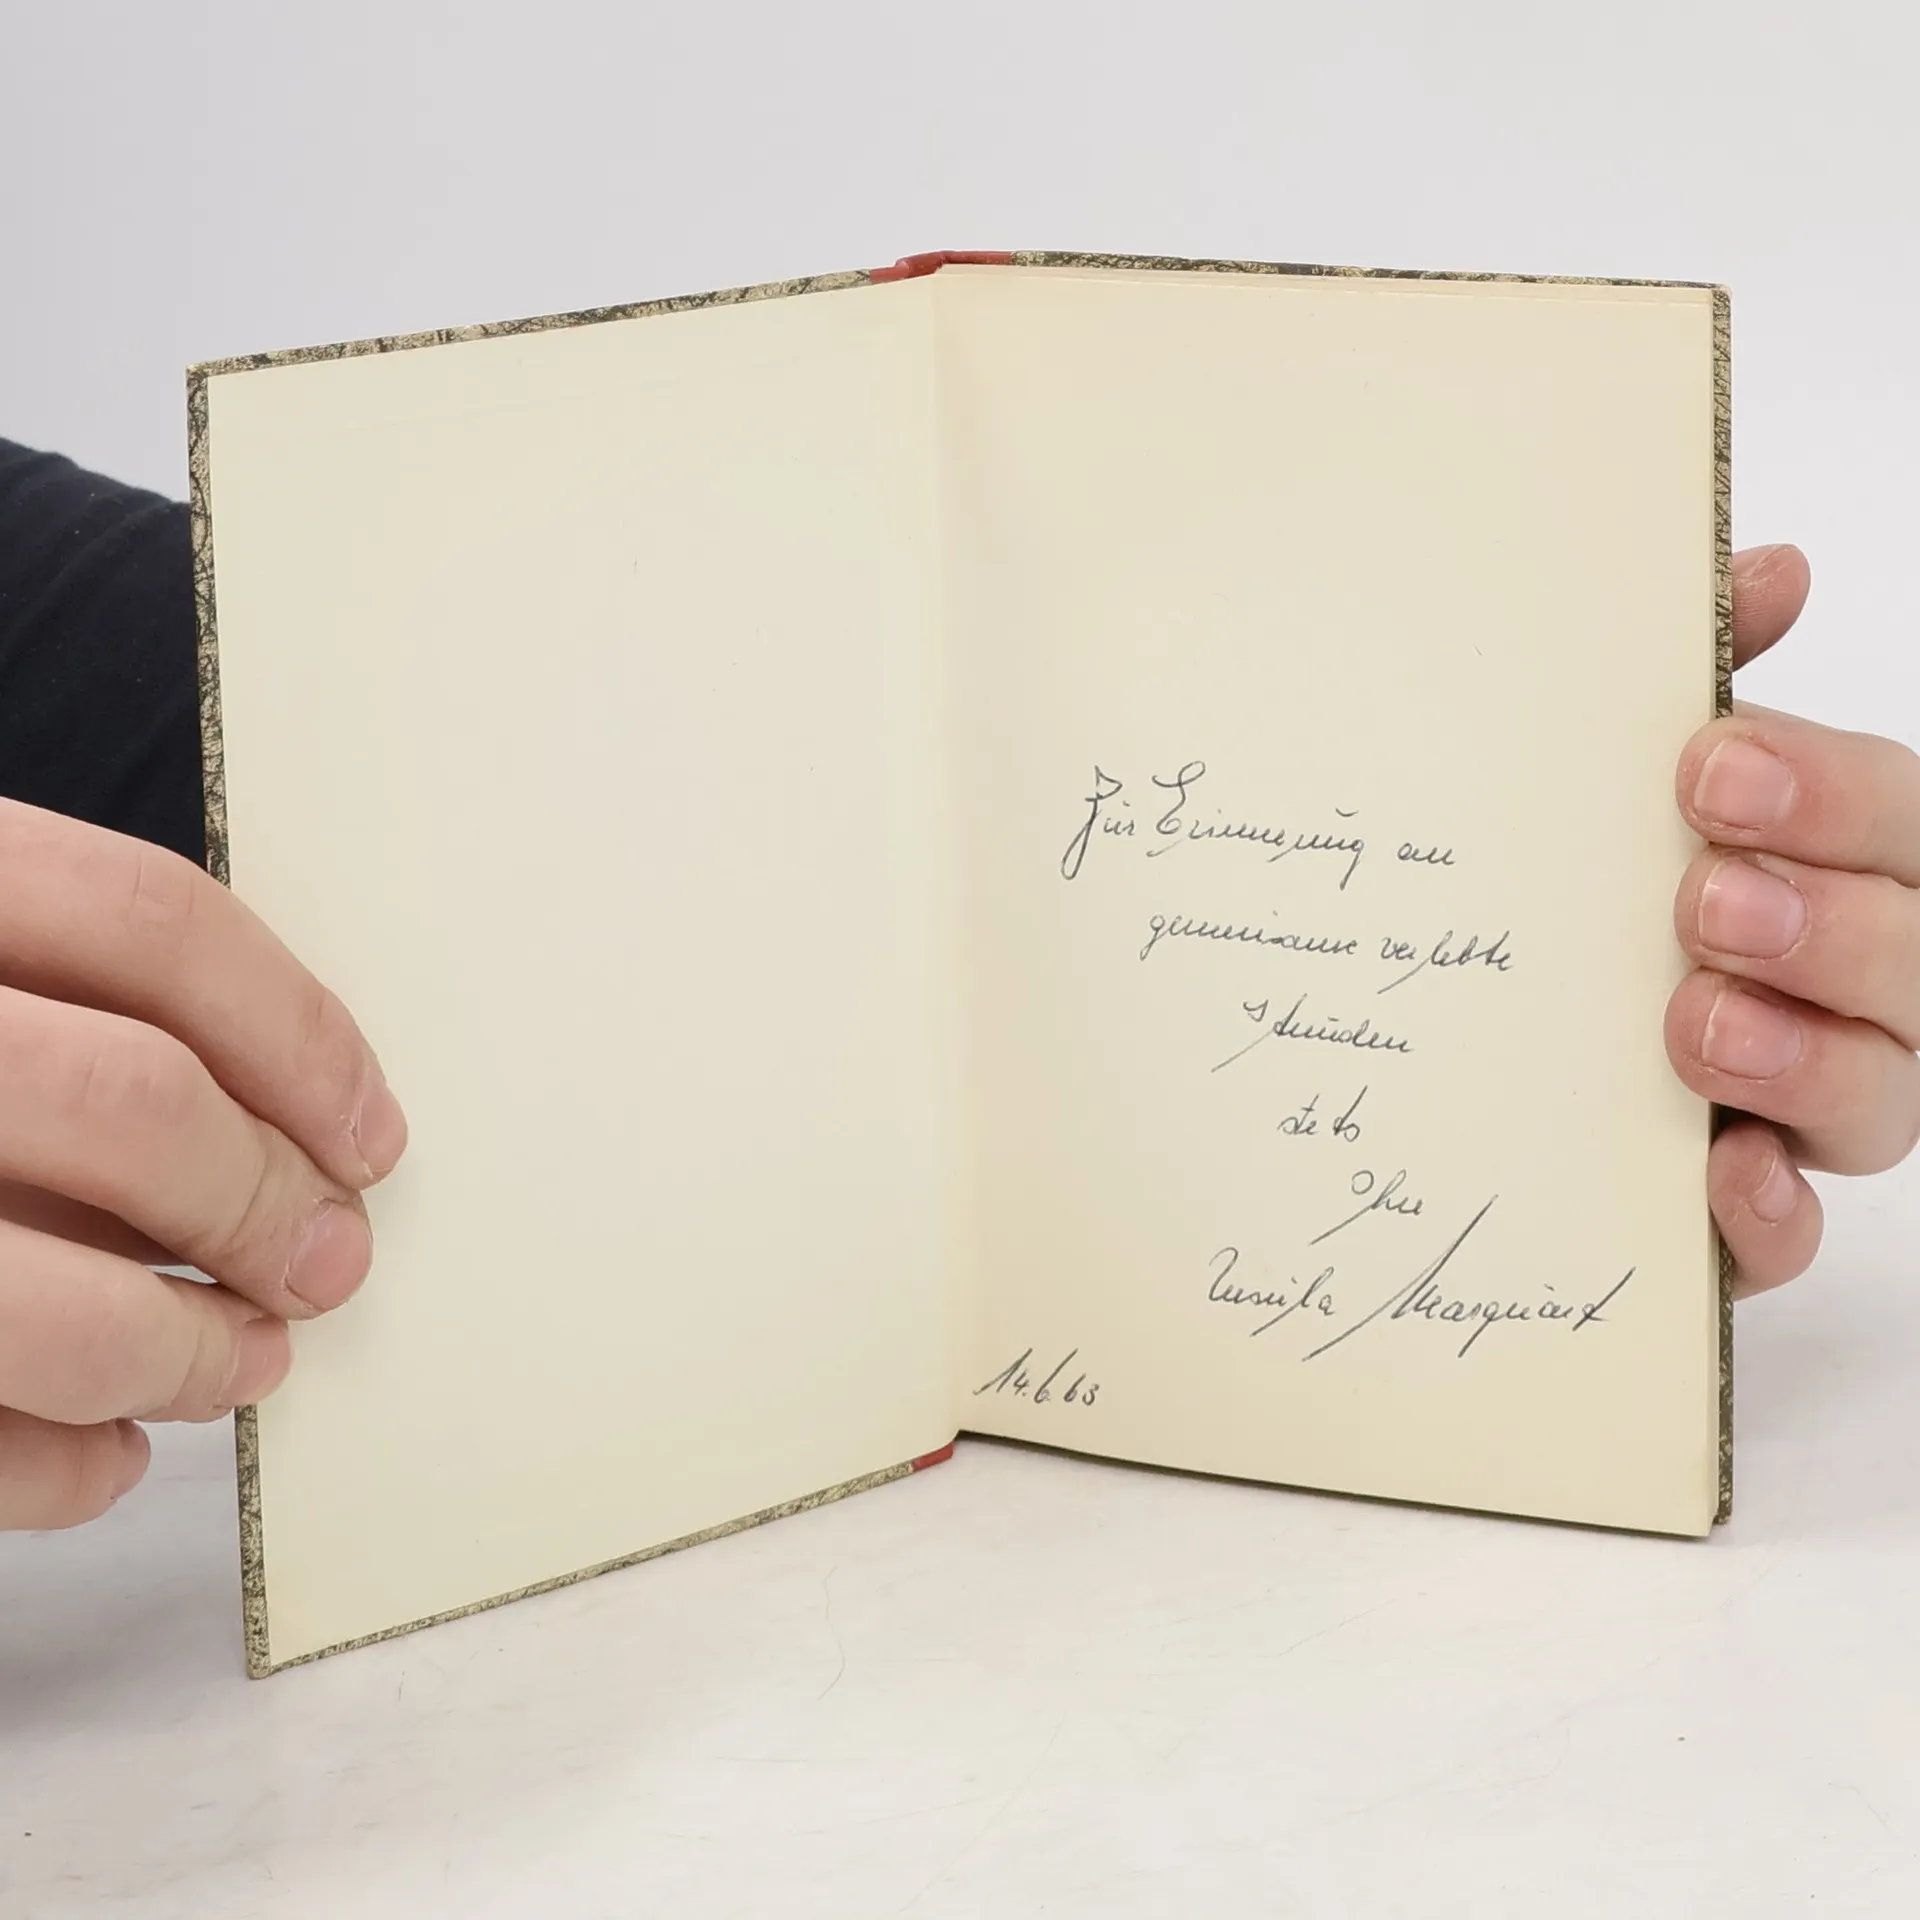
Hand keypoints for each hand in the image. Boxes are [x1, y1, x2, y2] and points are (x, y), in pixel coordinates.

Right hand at [0, 801, 405, 1528]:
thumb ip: (56, 1000)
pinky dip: (52, 1467)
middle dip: (264, 1200)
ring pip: (49, 1308)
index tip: (370, 1131)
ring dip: (185, 1355)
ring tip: (244, 1362)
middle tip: (328, 1257)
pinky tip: (103, 1454)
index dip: (300, 1034)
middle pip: (131, 1105)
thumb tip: (286, 1133)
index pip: (151, 923)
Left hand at [1669, 545, 1919, 1294]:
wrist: (1482, 1035)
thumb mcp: (1629, 779)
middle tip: (1703, 895)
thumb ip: (1701, 672)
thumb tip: (1772, 565)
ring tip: (1695, 1020)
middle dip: (1826, 924)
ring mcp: (1808, 1105)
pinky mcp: (1736, 1209)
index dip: (1832, 795)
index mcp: (1847, 866)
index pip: (1900, 821)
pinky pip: (1788, 1234)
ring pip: (1880, 1100)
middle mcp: (1858, 989)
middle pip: (1918, 962)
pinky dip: (1765, 1211)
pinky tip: (1716, 1166)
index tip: (1711, 766)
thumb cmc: (1598, 883)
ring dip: (1800, 1056)